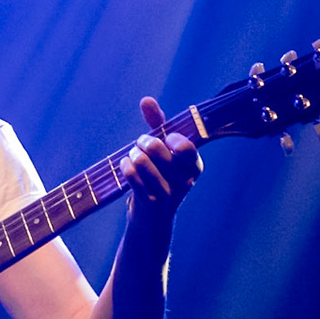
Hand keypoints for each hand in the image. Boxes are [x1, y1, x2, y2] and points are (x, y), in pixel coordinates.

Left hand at [121, 96, 200, 221]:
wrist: (152, 218)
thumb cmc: (158, 176)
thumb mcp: (163, 150)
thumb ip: (157, 123)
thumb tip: (146, 99)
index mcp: (194, 166)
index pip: (185, 146)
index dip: (169, 138)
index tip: (164, 140)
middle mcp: (185, 181)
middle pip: (156, 147)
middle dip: (143, 141)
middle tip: (140, 145)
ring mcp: (168, 194)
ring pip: (142, 160)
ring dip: (132, 155)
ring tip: (133, 157)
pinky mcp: (150, 203)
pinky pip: (131, 174)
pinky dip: (125, 166)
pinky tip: (126, 167)